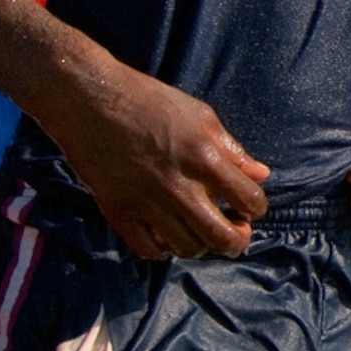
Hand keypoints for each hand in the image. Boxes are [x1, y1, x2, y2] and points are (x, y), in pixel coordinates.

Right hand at [42, 64, 270, 258]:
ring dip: (200, 245)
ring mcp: (146, 203)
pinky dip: (162, 250)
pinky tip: (165, 235)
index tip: (248, 208)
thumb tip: (261, 175)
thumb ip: (233, 150)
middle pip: (222, 238)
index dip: (256, 209)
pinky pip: (148, 250)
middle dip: (236, 241)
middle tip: (234, 233)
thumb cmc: (149, 101)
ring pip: (187, 248)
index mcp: (205, 159)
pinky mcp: (118, 212)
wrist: (89, 99)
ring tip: (198, 231)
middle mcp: (179, 187)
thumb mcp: (201, 116)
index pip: (250, 201)